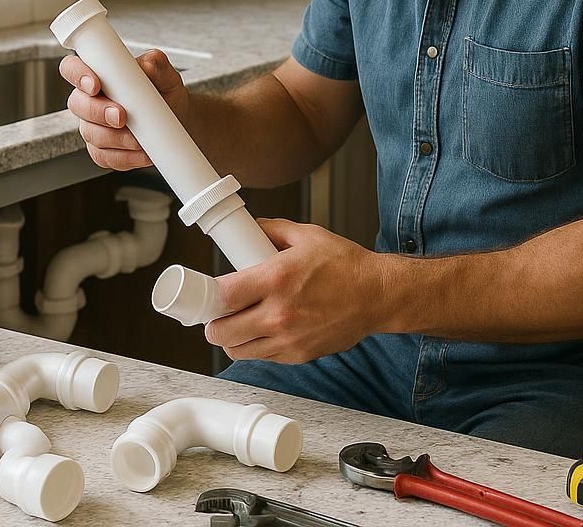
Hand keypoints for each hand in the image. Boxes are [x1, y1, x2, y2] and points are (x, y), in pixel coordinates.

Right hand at [58, 49, 190, 170]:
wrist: (179, 122)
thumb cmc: (165, 94)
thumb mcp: (167, 75)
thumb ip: (155, 64)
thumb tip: (145, 66)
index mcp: (100, 75)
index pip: (73, 68)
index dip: (78, 75)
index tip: (95, 85)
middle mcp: (91, 100)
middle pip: (77, 104)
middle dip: (98, 112)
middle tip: (121, 116)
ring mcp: (93, 126)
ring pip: (91, 133)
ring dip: (116, 138)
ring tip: (139, 138)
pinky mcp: (101, 151)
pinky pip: (104, 157)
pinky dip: (125, 157)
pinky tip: (142, 152)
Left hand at [205, 218, 388, 363]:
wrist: (377, 295)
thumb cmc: (346, 266)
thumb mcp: (307, 236)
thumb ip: (272, 230)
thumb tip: (250, 227)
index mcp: (276, 279)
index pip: (222, 297)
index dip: (207, 296)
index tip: (205, 292)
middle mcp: (279, 313)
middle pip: (221, 332)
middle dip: (213, 321)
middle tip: (218, 309)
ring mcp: (287, 338)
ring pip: (237, 350)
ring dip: (231, 337)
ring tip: (238, 320)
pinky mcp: (297, 355)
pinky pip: (261, 356)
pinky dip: (255, 345)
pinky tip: (263, 328)